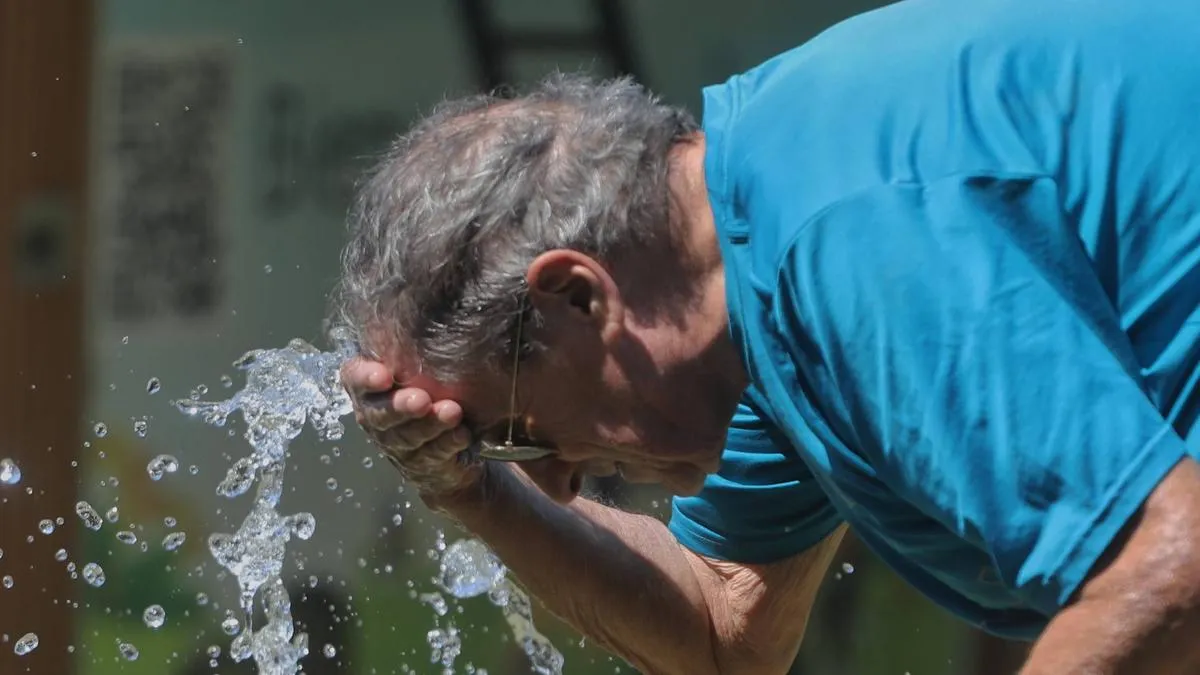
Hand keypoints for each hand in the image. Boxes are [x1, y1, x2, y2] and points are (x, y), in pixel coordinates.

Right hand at [341, 357, 482, 498]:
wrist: (445, 442)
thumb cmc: (428, 389)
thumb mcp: (417, 366)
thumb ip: (414, 344)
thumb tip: (435, 296)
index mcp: (368, 387)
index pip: (354, 378)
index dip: (365, 378)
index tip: (383, 375)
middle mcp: (375, 416)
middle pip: (379, 414)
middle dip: (399, 407)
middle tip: (420, 399)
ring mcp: (395, 444)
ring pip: (406, 437)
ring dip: (430, 425)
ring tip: (452, 413)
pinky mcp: (419, 464)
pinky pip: (431, 455)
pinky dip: (447, 444)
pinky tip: (463, 434)